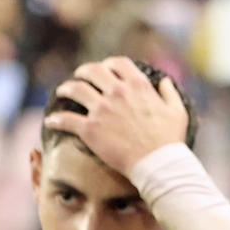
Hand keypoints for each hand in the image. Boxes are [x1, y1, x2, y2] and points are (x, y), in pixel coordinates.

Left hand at [42, 57, 189, 177]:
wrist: (159, 165)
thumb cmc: (170, 141)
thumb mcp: (178, 112)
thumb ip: (170, 93)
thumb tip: (164, 81)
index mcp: (137, 86)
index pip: (118, 64)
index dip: (110, 65)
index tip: (106, 70)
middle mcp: (117, 93)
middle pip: (92, 71)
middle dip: (84, 71)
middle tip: (80, 77)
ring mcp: (101, 110)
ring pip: (74, 89)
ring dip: (66, 89)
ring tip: (62, 92)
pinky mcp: (91, 130)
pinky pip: (66, 120)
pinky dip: (56, 120)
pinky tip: (51, 122)